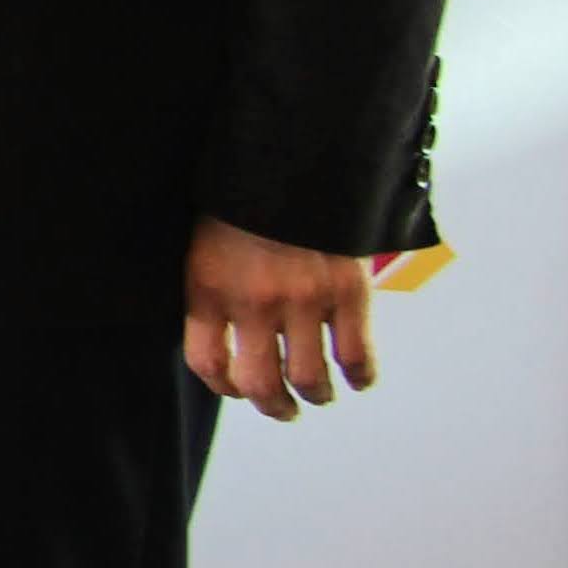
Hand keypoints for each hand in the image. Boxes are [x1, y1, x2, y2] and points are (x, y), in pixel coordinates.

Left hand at [183, 217, 379, 422]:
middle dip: (274, 407)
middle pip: (260, 384)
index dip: (224, 386)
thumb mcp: (207, 241)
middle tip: (282, 409)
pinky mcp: (347, 293)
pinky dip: (360, 377)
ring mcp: (303, 300)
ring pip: (309, 379)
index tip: (238, 388)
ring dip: (315, 395)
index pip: (207, 363)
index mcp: (208, 287)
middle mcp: (253, 301)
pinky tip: (358, 378)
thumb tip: (226, 338)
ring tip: (317, 394)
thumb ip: (214, 288)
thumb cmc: (243, 200)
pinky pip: (356, 356)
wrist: (291, 158)